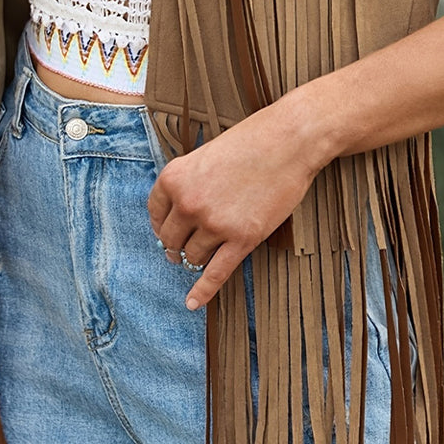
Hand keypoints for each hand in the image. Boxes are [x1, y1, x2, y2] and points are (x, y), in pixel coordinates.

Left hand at [147, 90, 327, 310]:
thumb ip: (189, 184)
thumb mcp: (205, 156)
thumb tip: (179, 220)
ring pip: (193, 257)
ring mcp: (215, 223)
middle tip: (181, 251)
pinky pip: (215, 274)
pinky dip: (202, 292)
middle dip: (177, 246)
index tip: (167, 232)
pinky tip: (193, 303)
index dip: (161, 226)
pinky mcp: (242, 239)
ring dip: (196, 260)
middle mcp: (188, 203)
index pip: (155, 213)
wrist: (289, 141)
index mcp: (174, 178)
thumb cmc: (251, 142)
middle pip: (171, 240)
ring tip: (204, 256)